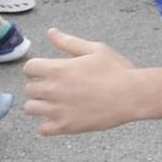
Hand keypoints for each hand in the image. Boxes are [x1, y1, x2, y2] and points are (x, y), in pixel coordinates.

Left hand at [23, 29, 139, 135]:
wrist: (132, 95)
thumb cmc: (116, 70)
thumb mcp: (95, 49)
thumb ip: (69, 42)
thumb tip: (51, 33)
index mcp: (58, 69)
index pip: (29, 68)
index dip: (37, 68)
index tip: (46, 71)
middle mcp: (52, 90)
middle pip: (29, 89)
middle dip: (40, 86)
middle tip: (57, 86)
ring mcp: (57, 110)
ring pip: (31, 109)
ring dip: (41, 104)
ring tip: (57, 102)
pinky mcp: (65, 126)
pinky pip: (43, 129)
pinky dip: (49, 124)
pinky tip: (61, 117)